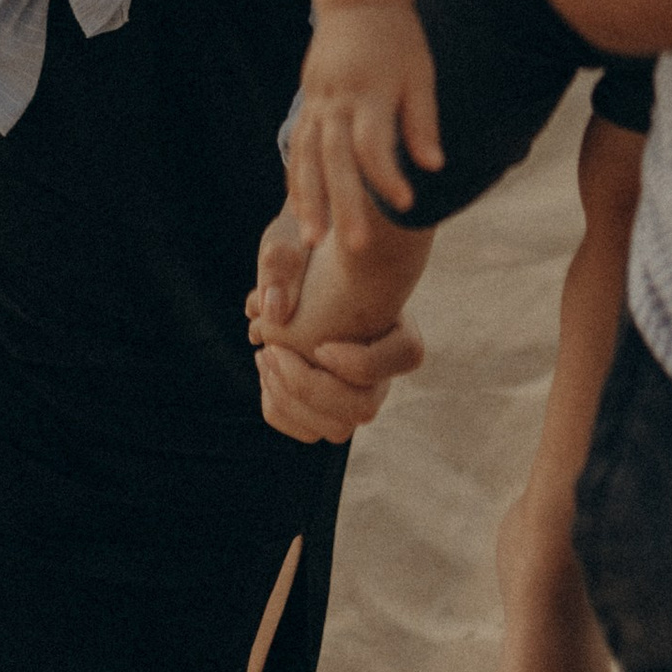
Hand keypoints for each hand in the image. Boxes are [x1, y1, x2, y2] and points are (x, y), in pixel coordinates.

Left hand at [246, 248, 430, 444]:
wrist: (309, 277)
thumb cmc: (313, 252)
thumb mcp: (298, 239)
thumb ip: (284, 261)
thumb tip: (269, 307)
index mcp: (401, 331)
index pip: (406, 358)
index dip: (359, 361)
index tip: (319, 343)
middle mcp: (386, 374)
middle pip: (364, 407)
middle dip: (310, 386)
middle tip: (276, 349)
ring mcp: (359, 397)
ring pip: (337, 430)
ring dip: (291, 399)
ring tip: (266, 355)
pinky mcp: (329, 412)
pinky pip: (309, 432)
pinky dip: (279, 409)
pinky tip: (266, 368)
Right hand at [291, 2, 443, 244]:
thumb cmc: (397, 38)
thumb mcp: (419, 73)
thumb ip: (422, 121)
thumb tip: (434, 167)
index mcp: (369, 91)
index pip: (373, 143)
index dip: (387, 176)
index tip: (406, 204)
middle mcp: (337, 99)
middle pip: (336, 158)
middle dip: (344, 203)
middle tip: (355, 247)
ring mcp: (317, 102)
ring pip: (307, 157)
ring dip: (310, 200)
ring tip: (315, 240)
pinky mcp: (308, 103)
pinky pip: (298, 146)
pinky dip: (297, 178)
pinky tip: (302, 209)